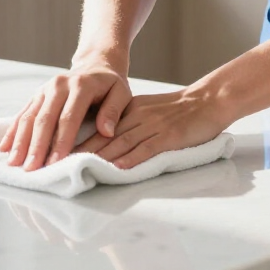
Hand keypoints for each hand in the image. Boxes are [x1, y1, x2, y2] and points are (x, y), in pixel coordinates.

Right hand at [0, 57, 131, 169]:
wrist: (96, 65)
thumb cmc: (110, 86)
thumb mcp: (121, 93)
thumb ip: (114, 111)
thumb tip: (106, 132)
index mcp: (81, 85)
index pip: (68, 117)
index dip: (61, 141)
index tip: (55, 163)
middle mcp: (59, 85)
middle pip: (45, 118)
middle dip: (36, 146)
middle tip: (30, 169)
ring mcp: (45, 89)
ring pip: (29, 116)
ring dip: (21, 141)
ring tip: (14, 163)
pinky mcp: (37, 94)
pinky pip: (22, 112)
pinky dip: (13, 130)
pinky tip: (5, 147)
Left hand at [69, 85, 231, 169]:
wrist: (210, 100)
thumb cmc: (181, 109)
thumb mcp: (150, 110)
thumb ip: (130, 122)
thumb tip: (107, 142)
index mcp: (132, 110)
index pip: (101, 127)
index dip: (80, 141)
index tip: (61, 153)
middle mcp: (139, 116)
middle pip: (105, 136)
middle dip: (81, 152)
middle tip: (60, 164)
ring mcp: (154, 126)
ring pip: (122, 142)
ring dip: (100, 158)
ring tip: (80, 170)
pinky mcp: (170, 136)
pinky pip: (148, 148)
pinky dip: (132, 159)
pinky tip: (118, 168)